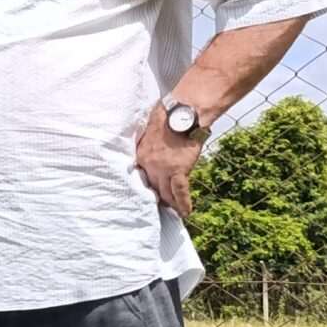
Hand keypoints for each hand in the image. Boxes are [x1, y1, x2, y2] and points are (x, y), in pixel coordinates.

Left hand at [133, 104, 203, 218]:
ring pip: (165, 192)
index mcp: (141, 154)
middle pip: (152, 186)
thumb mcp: (149, 129)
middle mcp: (149, 165)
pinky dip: (183, 203)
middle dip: (157, 197)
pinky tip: (185, 212)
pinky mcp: (179, 170)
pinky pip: (180, 191)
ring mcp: (163, 169)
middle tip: (161, 206)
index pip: (143, 175)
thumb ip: (149, 143)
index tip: (151, 191)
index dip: (149, 184)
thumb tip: (154, 146)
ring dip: (170, 203)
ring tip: (173, 212)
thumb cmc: (168, 115)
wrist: (184, 113)